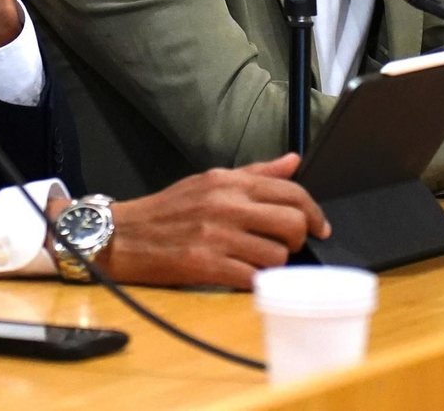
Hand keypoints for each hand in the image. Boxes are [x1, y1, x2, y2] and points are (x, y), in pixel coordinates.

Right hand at [96, 153, 330, 289]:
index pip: (291, 192)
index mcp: (229, 182)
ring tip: (256, 261)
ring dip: (273, 263)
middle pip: (292, 223)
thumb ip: (255, 173)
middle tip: (285, 245)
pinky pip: (253, 278)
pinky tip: (241, 275)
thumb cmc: (168, 210)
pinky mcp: (205, 265)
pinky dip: (254, 281)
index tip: (319, 227)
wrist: (123, 235)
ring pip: (277, 255)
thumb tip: (293, 161)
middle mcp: (226, 205)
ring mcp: (216, 236)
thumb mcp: (209, 181)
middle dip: (297, 239)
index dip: (314, 212)